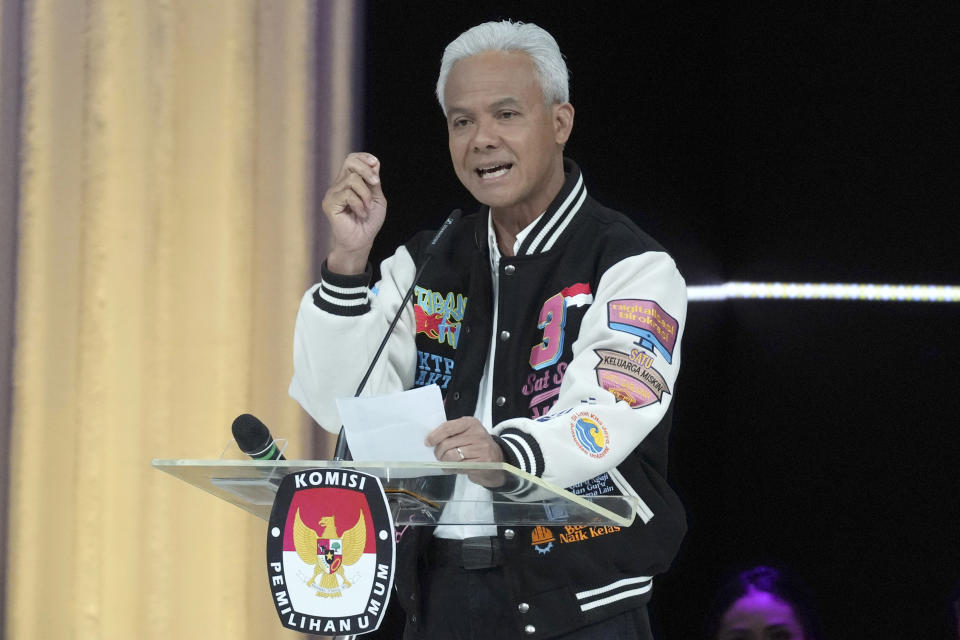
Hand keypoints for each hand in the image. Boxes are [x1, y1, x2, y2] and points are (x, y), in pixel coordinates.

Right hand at [321, 153, 387, 273]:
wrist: (362, 241)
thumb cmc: (369, 221)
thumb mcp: (376, 198)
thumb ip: (374, 182)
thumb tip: (374, 163)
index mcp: (349, 181)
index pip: (352, 159)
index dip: (364, 157)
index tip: (376, 164)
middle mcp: (339, 184)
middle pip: (349, 162)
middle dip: (366, 170)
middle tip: (376, 184)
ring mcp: (333, 193)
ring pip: (352, 180)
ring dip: (365, 194)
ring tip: (367, 208)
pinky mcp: (330, 203)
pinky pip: (347, 194)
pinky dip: (359, 204)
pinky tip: (361, 214)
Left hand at [426, 417, 507, 487]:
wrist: (498, 459)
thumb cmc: (477, 445)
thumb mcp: (467, 433)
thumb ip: (452, 433)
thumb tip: (431, 440)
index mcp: (471, 423)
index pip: (448, 427)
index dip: (435, 435)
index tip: (428, 442)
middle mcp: (477, 434)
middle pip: (447, 443)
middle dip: (438, 452)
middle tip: (438, 456)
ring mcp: (481, 448)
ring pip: (451, 456)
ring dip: (444, 462)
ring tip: (445, 462)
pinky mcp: (482, 463)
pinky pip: (459, 466)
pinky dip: (452, 469)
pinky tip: (453, 468)